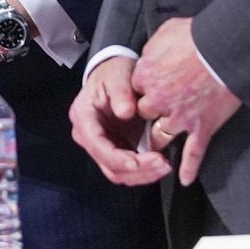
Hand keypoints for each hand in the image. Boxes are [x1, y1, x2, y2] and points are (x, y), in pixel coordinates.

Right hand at [69, 54, 169, 185]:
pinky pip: (128, 170)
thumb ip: (121, 93)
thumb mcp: (117, 76)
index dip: (118, 158)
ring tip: (165, 165)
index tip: (138, 161)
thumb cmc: (113, 74)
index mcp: (84, 117)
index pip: (97, 145)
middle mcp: (88, 136)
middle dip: (137, 170)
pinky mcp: (115, 150)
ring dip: (143, 174)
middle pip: (109, 166)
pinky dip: (145, 171)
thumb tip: (125, 112)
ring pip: (119, 173)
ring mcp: (101, 145)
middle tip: (162, 163)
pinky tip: (160, 164)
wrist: (115, 76)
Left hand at [132, 16, 242, 186]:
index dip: (139, 92)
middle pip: (144, 116)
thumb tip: (150, 55)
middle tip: (152, 119)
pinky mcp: (202, 127)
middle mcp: (158, 101)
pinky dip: (188, 168)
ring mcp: (180, 117)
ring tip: (156, 153)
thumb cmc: (196, 36)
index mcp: (145, 77)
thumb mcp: (165, 33)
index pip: (132, 92)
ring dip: (158, 143)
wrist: (227, 48)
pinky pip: (192, 153)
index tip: (146, 91)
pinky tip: (183, 179)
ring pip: (160, 137)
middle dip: (148, 117)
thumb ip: (152, 49)